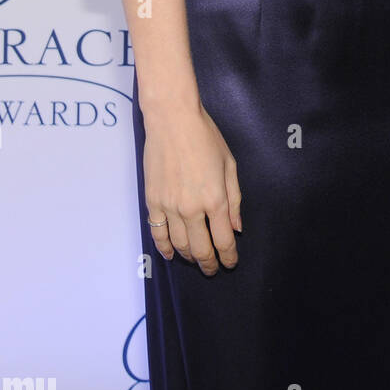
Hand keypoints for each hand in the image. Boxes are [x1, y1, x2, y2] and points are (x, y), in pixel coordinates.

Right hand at [143, 102, 241, 274]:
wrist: (172, 120)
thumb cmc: (205, 137)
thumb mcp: (229, 164)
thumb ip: (234, 199)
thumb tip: (236, 228)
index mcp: (215, 199)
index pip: (223, 240)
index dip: (229, 256)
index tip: (231, 262)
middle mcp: (192, 208)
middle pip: (201, 249)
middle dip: (209, 264)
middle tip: (214, 269)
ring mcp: (169, 207)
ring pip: (179, 245)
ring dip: (189, 257)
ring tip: (196, 260)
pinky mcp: (152, 201)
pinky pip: (157, 233)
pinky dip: (164, 248)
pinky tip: (171, 254)